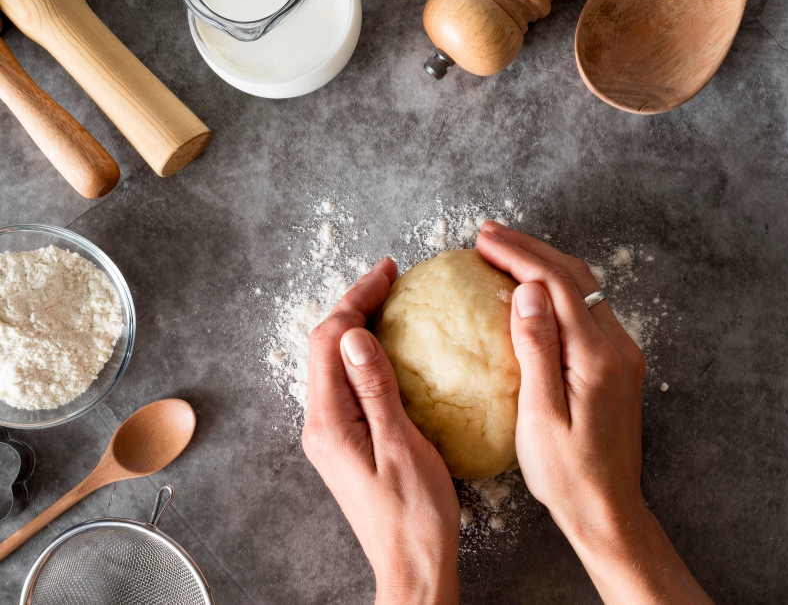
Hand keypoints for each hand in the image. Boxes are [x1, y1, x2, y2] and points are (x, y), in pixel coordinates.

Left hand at [302, 257, 459, 604]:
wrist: (412, 566)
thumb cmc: (414, 516)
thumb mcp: (402, 447)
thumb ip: (376, 389)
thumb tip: (356, 335)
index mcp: (330, 422)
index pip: (331, 341)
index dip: (356, 299)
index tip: (387, 273)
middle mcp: (322, 425)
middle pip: (326, 347)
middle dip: (354, 306)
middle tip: (390, 279)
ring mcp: (333, 434)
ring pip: (336, 363)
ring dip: (359, 328)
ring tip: (391, 303)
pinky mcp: (348, 442)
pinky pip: (350, 384)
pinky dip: (369, 356)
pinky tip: (394, 350)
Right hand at [477, 222, 711, 604]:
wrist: (607, 507)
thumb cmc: (567, 472)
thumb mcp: (540, 415)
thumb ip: (536, 348)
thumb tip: (527, 291)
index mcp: (597, 356)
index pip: (557, 285)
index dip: (520, 255)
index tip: (484, 240)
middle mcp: (618, 347)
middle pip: (575, 277)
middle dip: (531, 249)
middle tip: (489, 234)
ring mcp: (622, 354)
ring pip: (584, 289)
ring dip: (545, 265)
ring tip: (505, 251)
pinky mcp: (617, 364)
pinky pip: (586, 310)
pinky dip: (557, 288)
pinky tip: (531, 291)